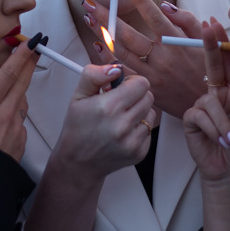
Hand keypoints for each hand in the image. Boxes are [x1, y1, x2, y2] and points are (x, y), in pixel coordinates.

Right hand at [0, 34, 39, 160]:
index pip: (7, 74)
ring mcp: (16, 129)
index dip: (21, 55)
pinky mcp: (21, 142)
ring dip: (22, 87)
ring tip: (18, 78)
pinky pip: (20, 120)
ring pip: (22, 100)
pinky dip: (16, 112)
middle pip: (22, 81)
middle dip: (30, 62)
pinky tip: (6, 115)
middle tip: (38, 46)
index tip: (32, 41)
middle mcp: (5, 115)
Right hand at [53, 64, 155, 186]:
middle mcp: (122, 125)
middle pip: (149, 96)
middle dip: (136, 96)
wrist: (78, 162)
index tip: (122, 87)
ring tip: (121, 117)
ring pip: (152, 113)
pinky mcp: (139, 152)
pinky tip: (124, 131)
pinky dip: (139, 128)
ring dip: (139, 112)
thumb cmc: (78, 129)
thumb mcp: (78, 96)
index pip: (141, 83)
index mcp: (108, 108)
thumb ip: (94, 75)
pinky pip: (150, 130)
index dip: (131, 82)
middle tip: (120, 102)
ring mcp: (132, 141)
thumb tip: (114, 68)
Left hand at [82, 0, 206, 117]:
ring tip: (89, 19)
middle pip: (128, 34)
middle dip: (107, 16)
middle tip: (90, 3)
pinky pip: (122, 72)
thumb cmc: (208, 69)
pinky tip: (98, 46)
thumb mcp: (207, 41)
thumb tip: (166, 5)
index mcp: (176, 43)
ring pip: (120, 52)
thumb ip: (187, 20)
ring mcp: (151, 74)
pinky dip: (108, 60)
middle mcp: (161, 58)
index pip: (153, 16)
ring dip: (102, 34)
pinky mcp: (146, 87)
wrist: (207, 103)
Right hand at [183, 19, 229, 181]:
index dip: (222, 45)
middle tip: (207, 26)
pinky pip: (200, 117)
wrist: (229, 170)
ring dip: (223, 124)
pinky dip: (213, 130)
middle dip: (210, 47)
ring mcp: (202, 105)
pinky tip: (218, 142)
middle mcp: (217, 94)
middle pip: (212, 67)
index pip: (229, 65)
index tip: (215, 25)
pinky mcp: (191, 119)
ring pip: (210, 104)